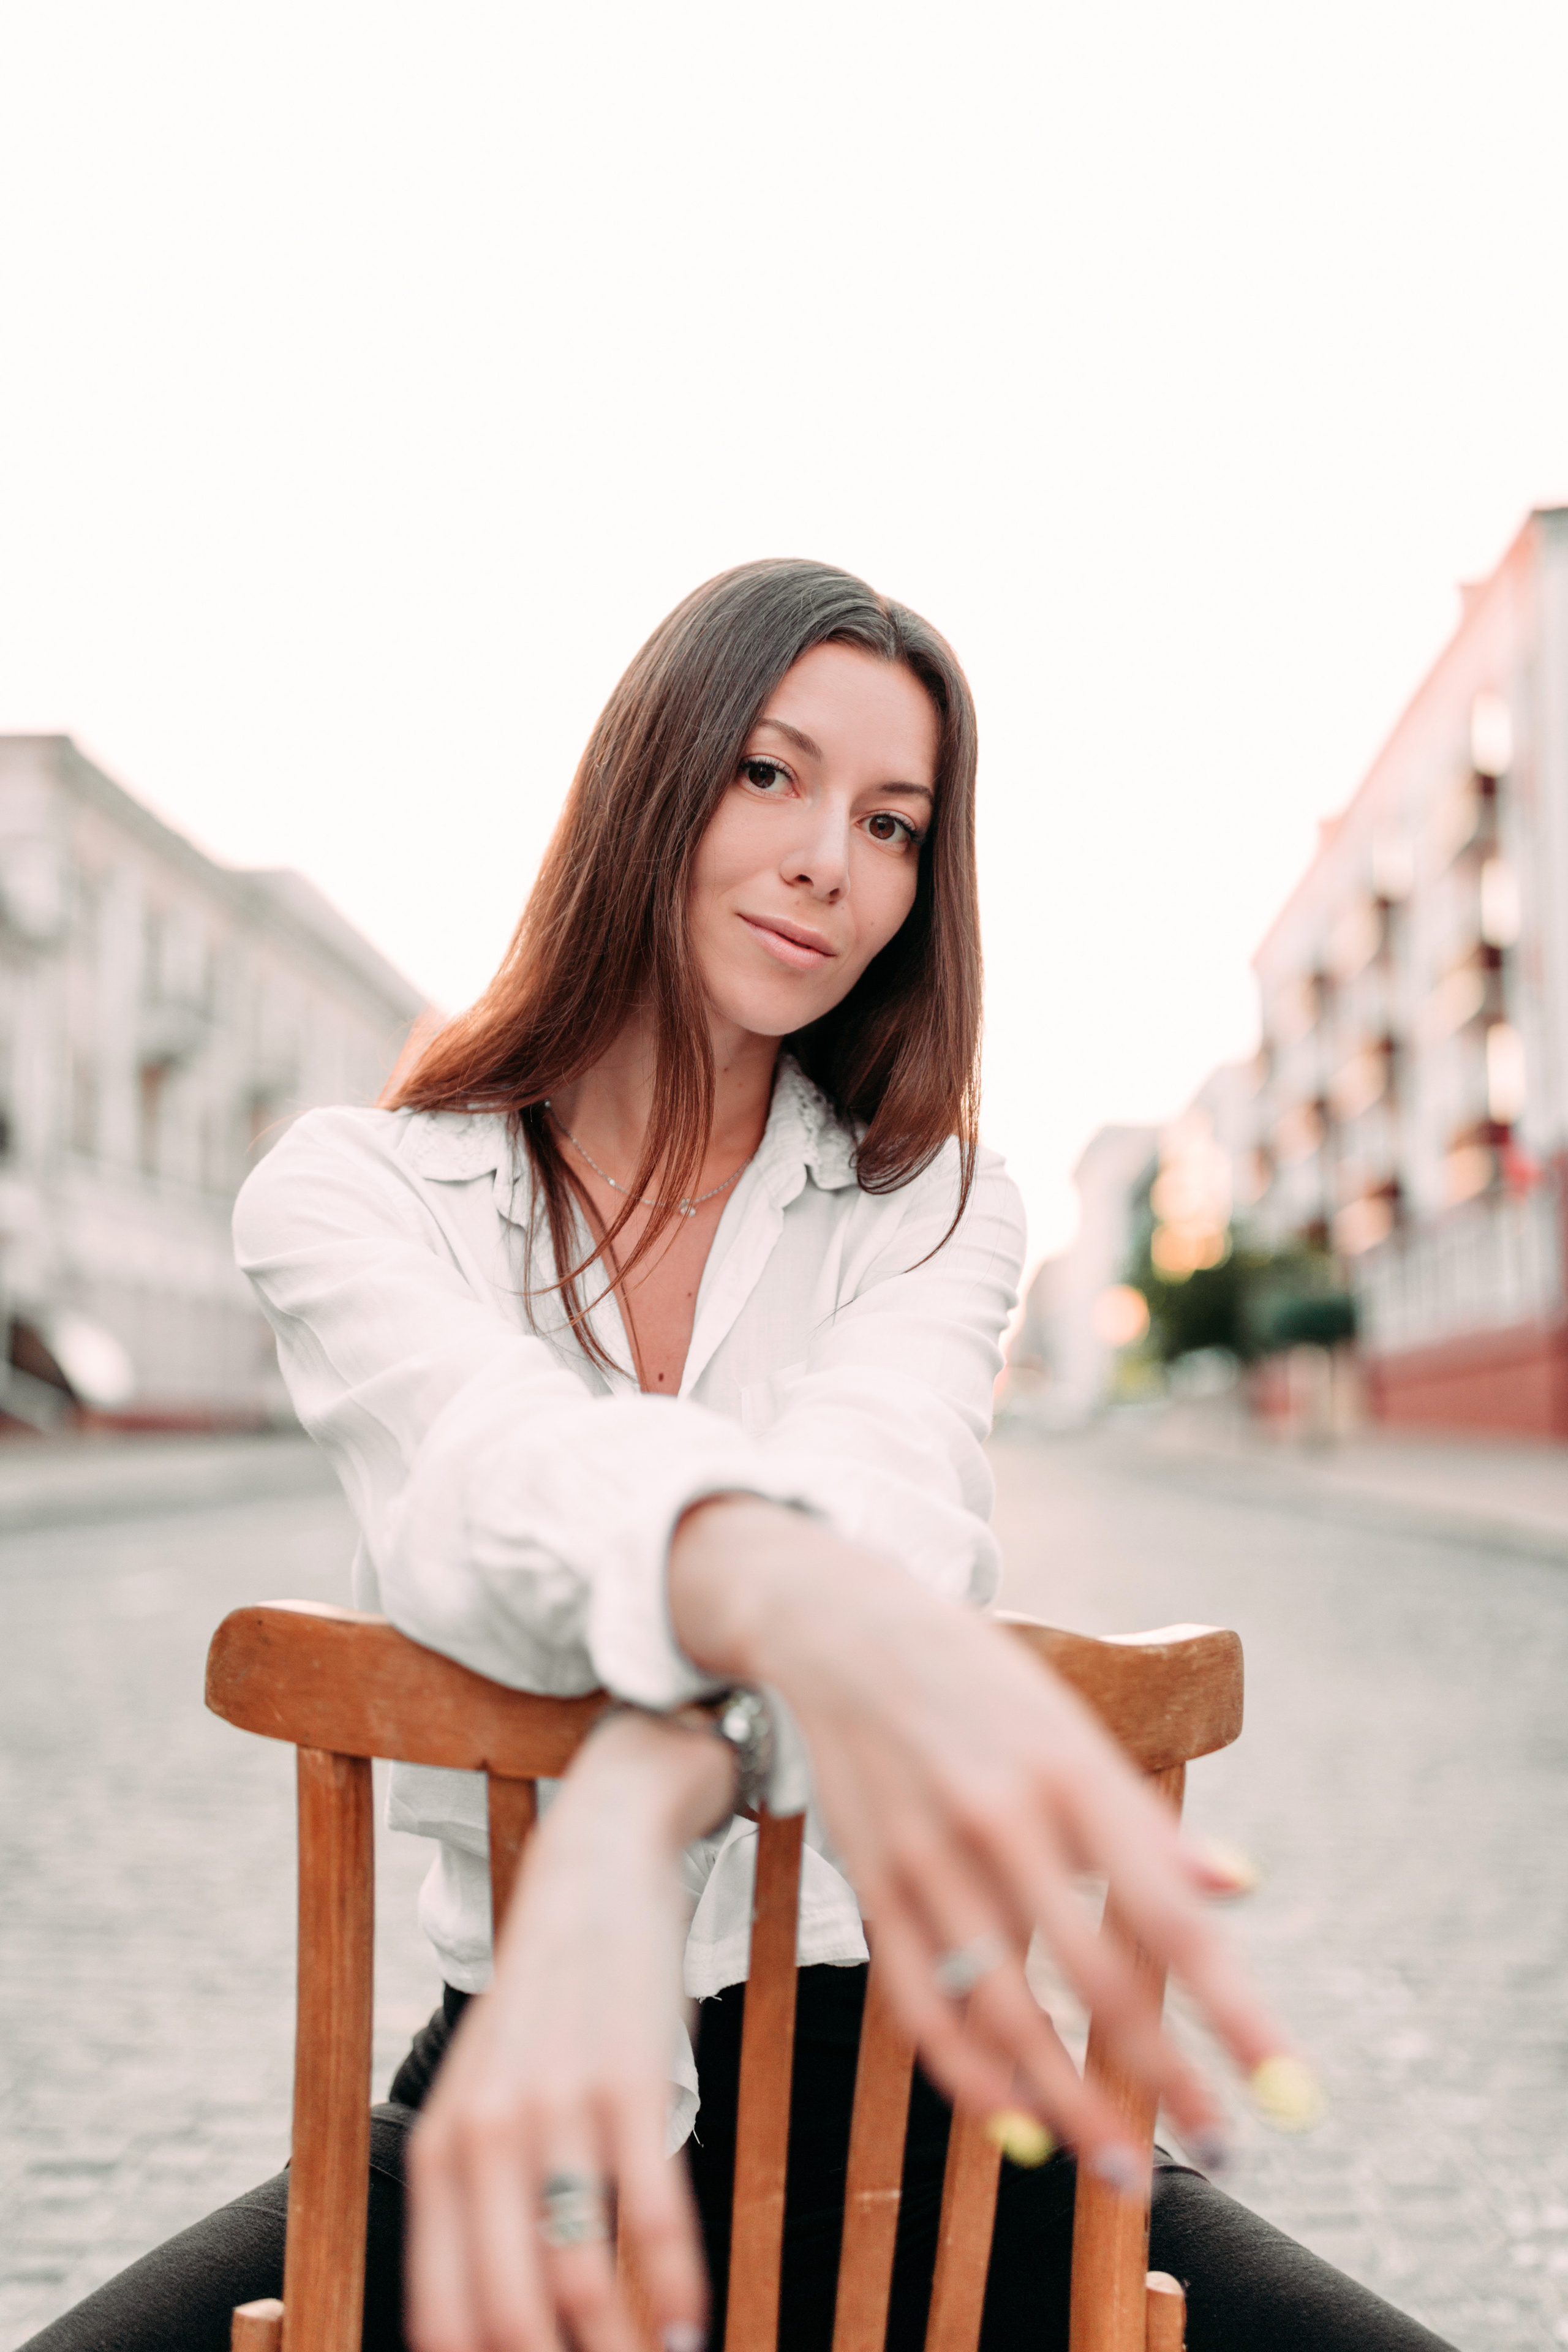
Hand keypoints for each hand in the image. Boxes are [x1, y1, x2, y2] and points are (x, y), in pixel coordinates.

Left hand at [406, 1711, 729, 2351]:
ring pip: (579, 2282)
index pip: (444, 2316)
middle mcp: (483, 2136)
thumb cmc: (548, 2003)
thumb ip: (482, 2196)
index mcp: (439, 2149)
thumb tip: (506, 2321)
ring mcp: (556, 2108)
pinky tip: (694, 2325)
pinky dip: (677, 2287)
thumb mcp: (491, 2093)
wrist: (595, 1867)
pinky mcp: (629, 2081)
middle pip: (507, 2319)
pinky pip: (652, 2216)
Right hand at [669, 1496, 1288, 2183]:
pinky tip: (1017, 2124)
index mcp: (1072, 1773)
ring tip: (1123, 2169)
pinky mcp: (872, 1884)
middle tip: (1225, 2152)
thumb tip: (1240, 1888)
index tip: (1288, 2088)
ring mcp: (927, 1857)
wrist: (847, 1632)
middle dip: (1165, 2078)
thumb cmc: (984, 1686)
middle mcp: (1001, 1818)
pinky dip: (968, 2076)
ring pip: (1005, 2012)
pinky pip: (919, 2005)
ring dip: (1069, 2105)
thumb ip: (1148, 1824)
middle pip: (1095, 1978)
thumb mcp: (1074, 1728)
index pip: (1171, 1912)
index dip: (1234, 2009)